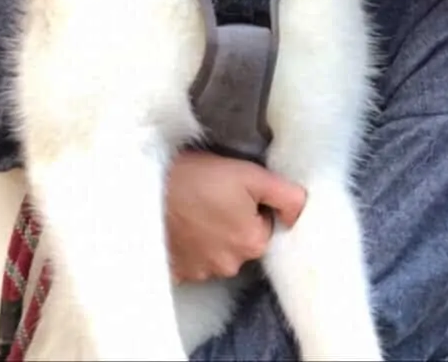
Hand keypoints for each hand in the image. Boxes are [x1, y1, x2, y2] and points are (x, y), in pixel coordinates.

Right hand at [166, 150, 306, 282]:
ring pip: (216, 251)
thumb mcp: (251, 175)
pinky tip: (180, 223)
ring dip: (209, 233)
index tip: (232, 190)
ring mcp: (200, 272)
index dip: (252, 205)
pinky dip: (188, 245)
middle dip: (231, 221)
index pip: (264, 224)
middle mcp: (229, 265)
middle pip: (241, 240)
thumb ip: (286, 195)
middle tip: (212, 195)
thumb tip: (301, 212)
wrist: (145, 188)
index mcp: (252, 243)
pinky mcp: (176, 272)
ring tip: (193, 206)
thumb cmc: (199, 176)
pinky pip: (191, 260)